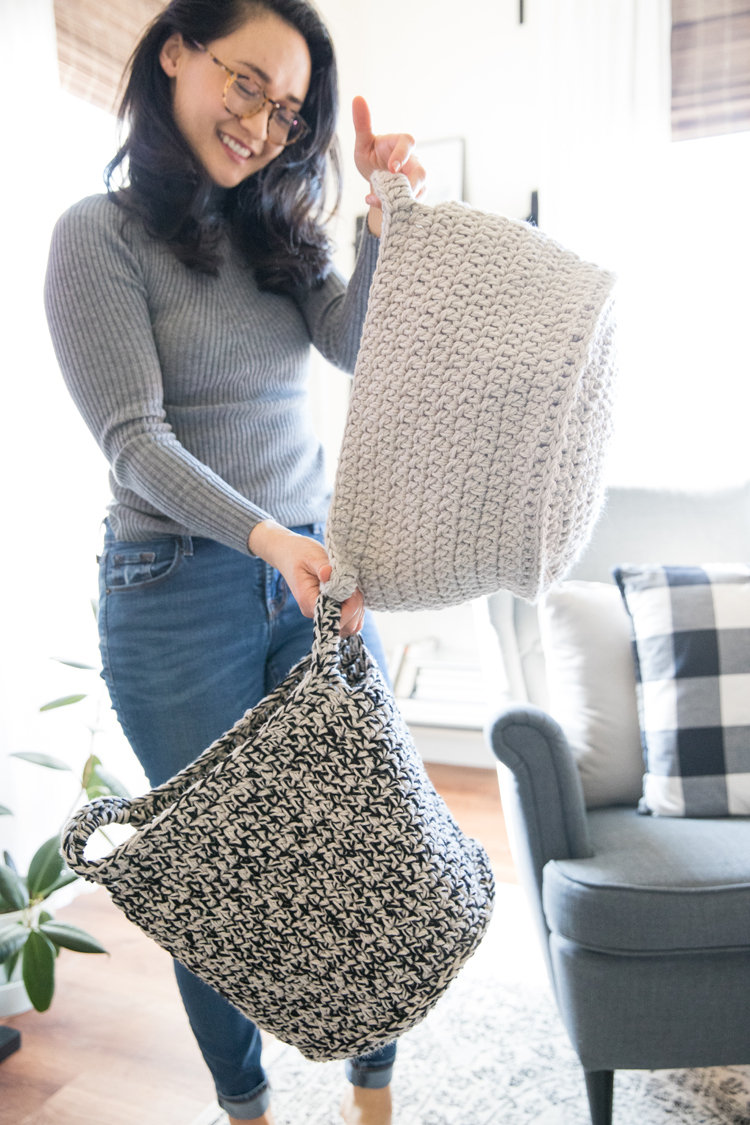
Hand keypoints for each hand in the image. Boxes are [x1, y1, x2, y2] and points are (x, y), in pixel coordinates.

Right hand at [247, 520, 364, 637]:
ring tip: (353, 589)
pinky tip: (352, 593)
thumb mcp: (311, 556)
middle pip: (346, 625)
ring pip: (350, 626)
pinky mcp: (329, 610)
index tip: (352, 587)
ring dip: (358, 609)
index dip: (350, 604)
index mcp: (309, 601)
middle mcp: (315, 612)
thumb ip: (322, 566)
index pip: (335, 616)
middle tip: (355, 587)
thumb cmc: (300, 553)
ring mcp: (322, 613)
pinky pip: (348, 620)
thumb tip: (328, 573)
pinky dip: (356, 610)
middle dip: (356, 607)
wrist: (289, 554)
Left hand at [352, 95, 425, 236]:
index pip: (408, 143)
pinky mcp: (414, 199)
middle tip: (396, 194)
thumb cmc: (372, 155)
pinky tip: (383, 213)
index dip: (402, 154)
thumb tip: (357, 98)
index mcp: (402, 144)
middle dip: (411, 184)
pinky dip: (397, 211)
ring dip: (402, 201)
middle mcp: (413, 163)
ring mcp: (416, 183)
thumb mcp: (364, 142)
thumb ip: (363, 124)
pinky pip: (410, 207)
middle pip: (422, 173)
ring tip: (382, 205)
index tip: (392, 167)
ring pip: (418, 194)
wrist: (376, 179)